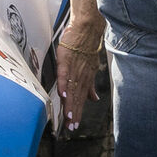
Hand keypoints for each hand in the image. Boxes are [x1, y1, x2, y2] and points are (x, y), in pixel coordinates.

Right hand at [57, 5, 104, 131]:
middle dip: (74, 113)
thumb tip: (94, 99)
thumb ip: (90, 85)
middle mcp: (81, 76)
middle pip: (76, 98)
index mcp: (85, 79)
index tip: (75, 125)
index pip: (80, 99)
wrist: (87, 29)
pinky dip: (63, 85)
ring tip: (69, 116)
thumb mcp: (91, 68)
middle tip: (72, 127)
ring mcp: (74, 69)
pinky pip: (64, 75)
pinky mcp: (67, 60)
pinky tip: (62, 94)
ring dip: (70, 103)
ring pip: (71, 89)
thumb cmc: (85, 47)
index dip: (78, 112)